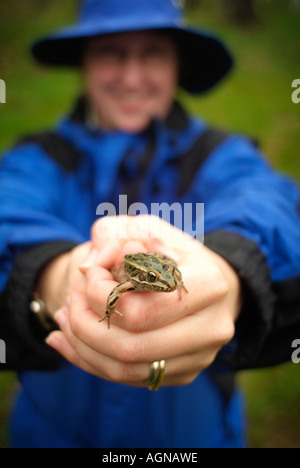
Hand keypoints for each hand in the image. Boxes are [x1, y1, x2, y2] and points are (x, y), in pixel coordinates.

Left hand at [45, 216, 240, 386]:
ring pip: (124, 370)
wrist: (210, 284)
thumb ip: (112, 234)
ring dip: (82, 347)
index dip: (102, 297)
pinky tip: (72, 338)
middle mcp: (211, 327)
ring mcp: (199, 357)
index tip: (91, 274)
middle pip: (130, 347)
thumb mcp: (144, 228)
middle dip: (85, 326)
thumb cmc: (173, 252)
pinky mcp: (184, 373)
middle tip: (70, 301)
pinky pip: (129, 378)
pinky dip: (91, 360)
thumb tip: (88, 268)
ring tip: (65, 318)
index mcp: (209, 285)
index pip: (142, 310)